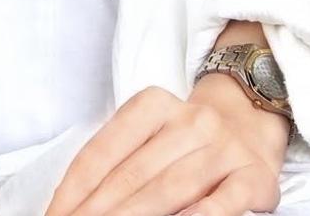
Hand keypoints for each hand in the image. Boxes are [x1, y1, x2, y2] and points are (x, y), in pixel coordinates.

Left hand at [45, 78, 289, 215]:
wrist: (250, 122)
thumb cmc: (185, 139)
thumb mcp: (150, 132)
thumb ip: (118, 159)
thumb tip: (74, 203)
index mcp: (154, 104)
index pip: (105, 150)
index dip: (75, 188)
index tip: (56, 214)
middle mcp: (191, 120)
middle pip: (134, 174)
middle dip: (100, 210)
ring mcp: (224, 147)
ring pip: (173, 187)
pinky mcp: (254, 175)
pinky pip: (223, 201)